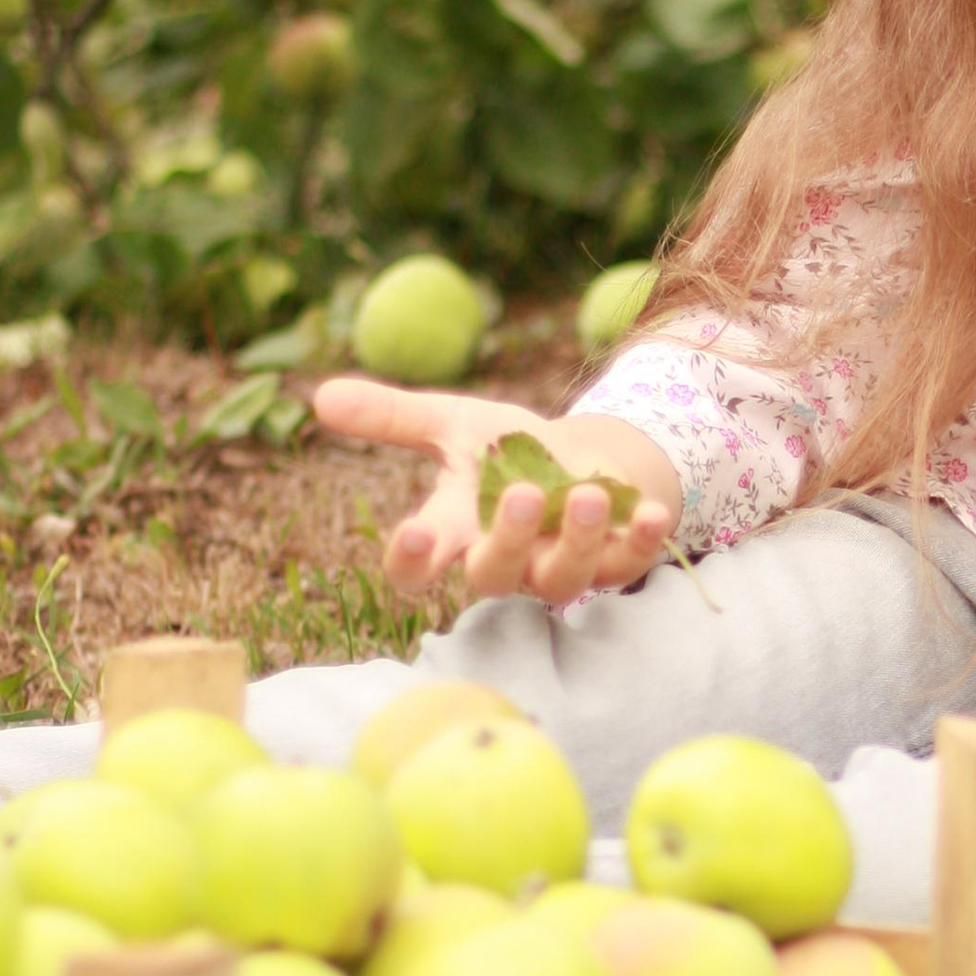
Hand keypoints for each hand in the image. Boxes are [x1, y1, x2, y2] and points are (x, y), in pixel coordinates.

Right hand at [311, 380, 685, 604]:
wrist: (584, 457)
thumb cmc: (509, 449)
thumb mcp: (455, 423)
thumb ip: (393, 416)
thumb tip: (321, 395)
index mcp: (456, 533)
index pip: (416, 568)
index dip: (410, 561)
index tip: (411, 533)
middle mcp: (505, 563)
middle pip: (493, 577)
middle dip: (507, 540)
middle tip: (519, 494)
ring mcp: (560, 568)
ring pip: (562, 579)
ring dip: (577, 539)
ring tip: (588, 491)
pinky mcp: (615, 564)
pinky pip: (627, 567)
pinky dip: (642, 541)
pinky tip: (654, 513)